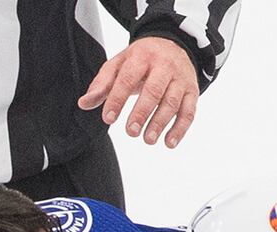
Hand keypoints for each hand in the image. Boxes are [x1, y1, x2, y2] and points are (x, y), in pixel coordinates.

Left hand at [78, 37, 199, 147]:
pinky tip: (169, 142)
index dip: (117, 99)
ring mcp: (180, 79)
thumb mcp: (120, 64)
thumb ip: (102, 84)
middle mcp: (164, 66)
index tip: (108, 118)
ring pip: (172, 102)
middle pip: (153, 90)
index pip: (128, 78)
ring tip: (148, 140)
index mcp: (142, 56)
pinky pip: (189, 111)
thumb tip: (84, 104)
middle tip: (130, 132)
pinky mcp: (192, 91)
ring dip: (160, 123)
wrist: (174, 44)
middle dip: (141, 113)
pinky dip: (180, 129)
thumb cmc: (143, 59)